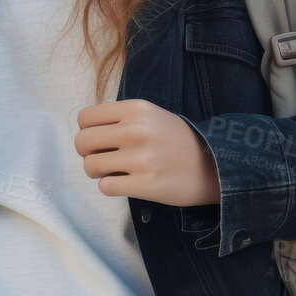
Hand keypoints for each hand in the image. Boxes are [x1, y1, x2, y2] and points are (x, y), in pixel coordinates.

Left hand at [73, 99, 219, 206]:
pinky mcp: (145, 185)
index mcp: (135, 109)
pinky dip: (110, 186)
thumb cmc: (176, 140)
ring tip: (113, 171)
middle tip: (101, 158)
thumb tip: (85, 133)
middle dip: (87, 153)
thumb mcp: (150, 115)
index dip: (87, 131)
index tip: (99, 140)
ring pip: (90, 166)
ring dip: (97, 172)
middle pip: (82, 142)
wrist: (214, 165)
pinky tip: (124, 183)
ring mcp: (140, 159)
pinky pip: (105, 187)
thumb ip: (119, 119)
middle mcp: (136, 130)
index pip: (85, 118)